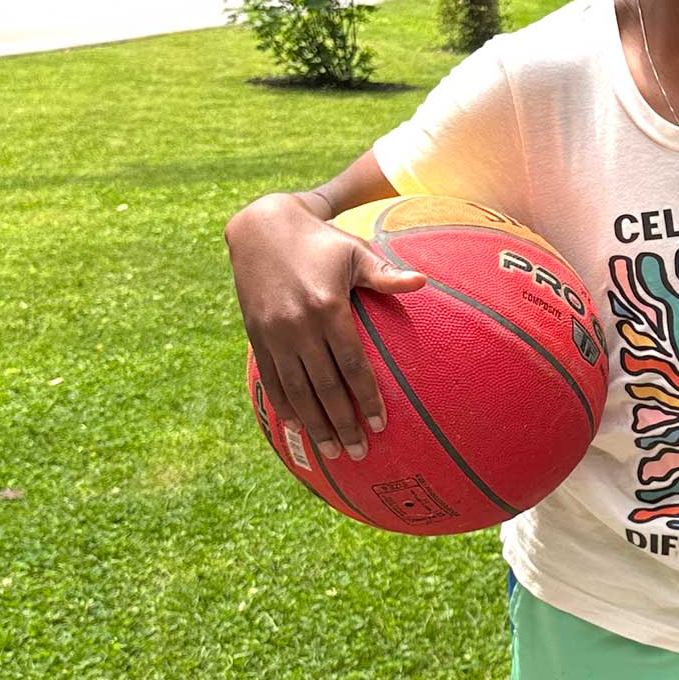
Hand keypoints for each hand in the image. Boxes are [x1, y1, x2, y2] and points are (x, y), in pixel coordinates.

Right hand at [225, 193, 423, 462]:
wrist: (261, 227)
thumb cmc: (321, 241)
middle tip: (359, 452)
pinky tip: (299, 427)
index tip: (381, 424)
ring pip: (297, 390)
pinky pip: (272, 378)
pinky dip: (285, 405)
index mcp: (327, 307)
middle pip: (325, 386)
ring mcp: (273, 333)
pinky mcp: (256, 335)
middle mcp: (298, 325)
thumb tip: (423, 281)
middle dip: (343, 423)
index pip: (352, 364)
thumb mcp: (355, 252)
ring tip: (333, 452)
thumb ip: (386, 275)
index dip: (367, 397)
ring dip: (315, 424)